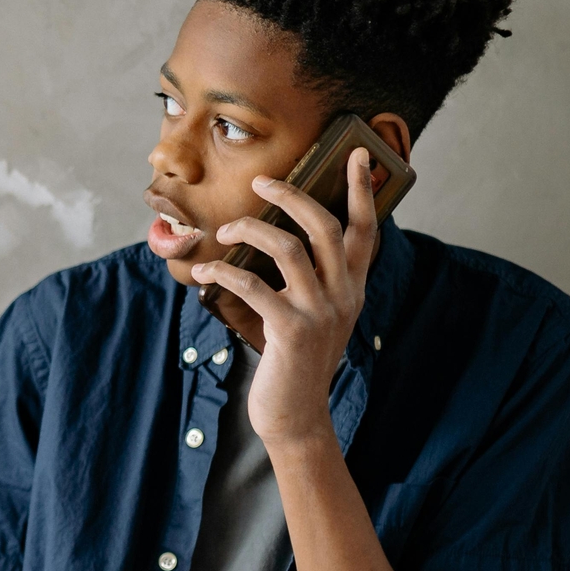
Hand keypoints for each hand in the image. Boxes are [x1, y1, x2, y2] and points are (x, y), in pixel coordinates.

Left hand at [189, 146, 379, 450]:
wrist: (296, 416)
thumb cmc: (296, 362)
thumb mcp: (316, 317)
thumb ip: (313, 282)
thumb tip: (283, 239)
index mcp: (352, 288)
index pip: (365, 230)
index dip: (361, 190)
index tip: (357, 153)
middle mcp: (343, 295)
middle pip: (324, 226)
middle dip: (292, 196)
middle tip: (261, 182)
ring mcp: (320, 313)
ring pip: (289, 248)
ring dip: (251, 230)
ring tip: (225, 230)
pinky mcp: (290, 332)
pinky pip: (254, 286)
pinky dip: (224, 273)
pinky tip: (204, 272)